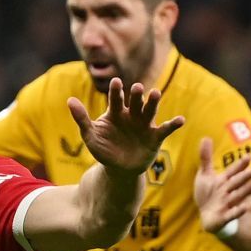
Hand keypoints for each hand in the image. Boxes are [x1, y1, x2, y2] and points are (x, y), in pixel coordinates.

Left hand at [66, 78, 184, 175]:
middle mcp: (131, 115)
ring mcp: (144, 125)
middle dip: (136, 94)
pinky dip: (173, 124)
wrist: (118, 169)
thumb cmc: (103, 149)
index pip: (116, 99)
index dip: (116, 91)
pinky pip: (165, 129)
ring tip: (156, 93)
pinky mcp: (155, 137)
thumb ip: (81, 118)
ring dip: (153, 102)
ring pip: (150, 110)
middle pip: (135, 101)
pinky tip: (180, 120)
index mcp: (115, 113)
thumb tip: (69, 100)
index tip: (116, 82)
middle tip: (137, 87)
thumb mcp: (90, 135)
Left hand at [194, 137, 250, 232]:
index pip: (233, 171)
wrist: (206, 216)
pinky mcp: (224, 216)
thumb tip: (206, 137)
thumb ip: (206, 158)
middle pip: (237, 183)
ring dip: (247, 190)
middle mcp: (227, 191)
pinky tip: (246, 207)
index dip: (239, 165)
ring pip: (238, 196)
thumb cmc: (208, 194)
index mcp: (224, 181)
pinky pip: (232, 214)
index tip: (248, 156)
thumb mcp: (204, 175)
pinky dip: (238, 211)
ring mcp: (227, 204)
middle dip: (245, 177)